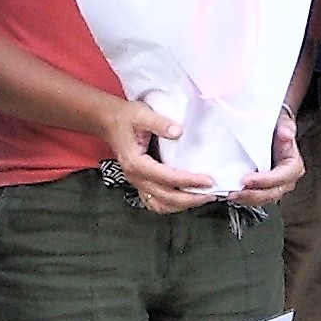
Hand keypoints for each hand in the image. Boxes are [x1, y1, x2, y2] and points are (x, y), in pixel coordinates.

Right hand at [101, 97, 218, 213]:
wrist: (108, 121)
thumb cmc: (124, 118)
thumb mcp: (141, 114)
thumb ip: (160, 123)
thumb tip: (178, 132)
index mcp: (136, 163)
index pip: (167, 177)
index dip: (188, 181)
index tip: (207, 180)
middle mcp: (135, 177)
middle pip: (166, 197)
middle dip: (191, 198)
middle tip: (211, 193)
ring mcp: (137, 182)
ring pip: (161, 204)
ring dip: (182, 205)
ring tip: (201, 198)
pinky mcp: (140, 182)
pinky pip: (155, 202)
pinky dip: (171, 205)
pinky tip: (184, 201)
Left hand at [232, 106, 305, 206]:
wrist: (274, 132)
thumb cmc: (278, 129)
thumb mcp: (283, 123)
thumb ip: (286, 127)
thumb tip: (286, 133)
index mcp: (293, 166)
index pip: (281, 177)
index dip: (265, 180)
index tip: (247, 179)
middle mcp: (286, 179)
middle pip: (272, 193)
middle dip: (253, 195)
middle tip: (235, 192)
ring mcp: (276, 186)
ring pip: (263, 199)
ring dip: (246, 199)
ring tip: (231, 195)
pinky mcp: (265, 188)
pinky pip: (256, 197)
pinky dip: (244, 198)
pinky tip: (232, 194)